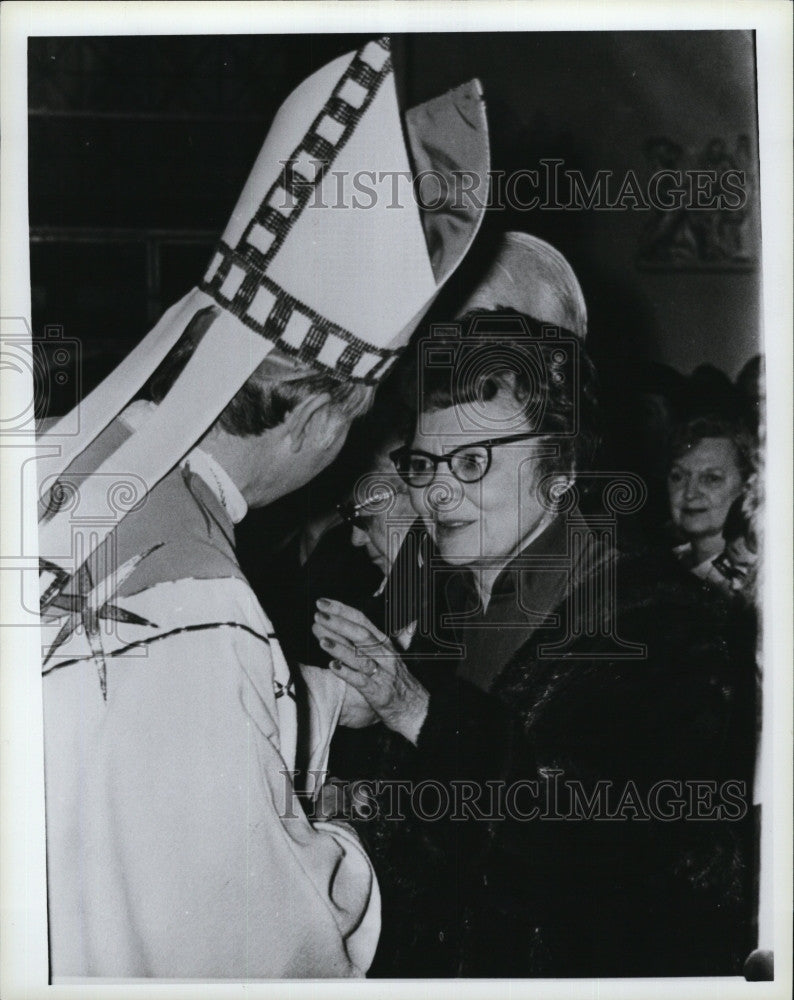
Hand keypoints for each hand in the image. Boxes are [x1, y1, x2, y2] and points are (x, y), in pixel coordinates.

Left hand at [312, 598, 428, 744]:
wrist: (416, 710)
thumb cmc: (398, 681)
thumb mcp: (388, 655)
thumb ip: (371, 638)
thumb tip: (357, 620)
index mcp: (384, 643)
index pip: (362, 620)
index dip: (342, 610)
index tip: (323, 602)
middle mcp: (384, 654)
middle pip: (361, 634)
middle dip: (338, 623)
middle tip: (318, 615)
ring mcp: (382, 673)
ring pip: (360, 657)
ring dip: (340, 647)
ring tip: (321, 639)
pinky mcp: (378, 692)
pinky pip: (361, 681)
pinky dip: (347, 673)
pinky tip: (333, 666)